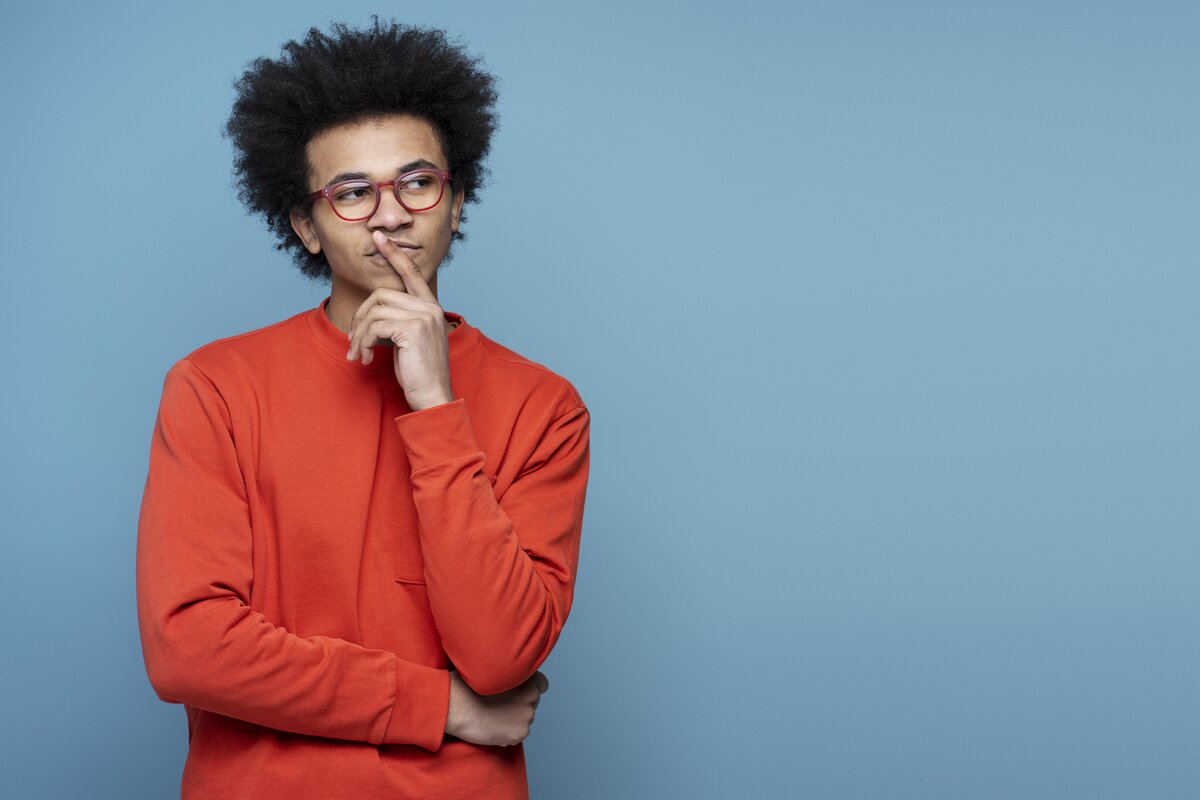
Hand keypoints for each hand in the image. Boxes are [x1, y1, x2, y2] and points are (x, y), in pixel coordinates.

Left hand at [347, 232, 453, 409]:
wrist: (433, 397)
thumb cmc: (420, 373)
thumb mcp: (410, 341)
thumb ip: (399, 321)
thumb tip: (372, 315)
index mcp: (432, 308)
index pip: (412, 273)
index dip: (395, 254)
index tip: (380, 238)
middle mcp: (430, 308)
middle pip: (380, 295)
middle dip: (360, 318)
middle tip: (354, 343)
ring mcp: (423, 317)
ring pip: (374, 311)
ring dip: (359, 335)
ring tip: (359, 355)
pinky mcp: (413, 329)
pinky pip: (375, 326)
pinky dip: (364, 342)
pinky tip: (367, 358)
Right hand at [445, 671, 548, 746]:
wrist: (454, 705)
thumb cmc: (465, 684)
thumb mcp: (489, 670)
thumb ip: (506, 673)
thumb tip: (507, 674)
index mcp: (526, 677)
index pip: (542, 684)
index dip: (530, 688)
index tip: (519, 693)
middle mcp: (531, 696)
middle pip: (531, 704)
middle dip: (519, 705)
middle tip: (498, 706)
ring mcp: (527, 716)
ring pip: (524, 720)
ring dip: (512, 720)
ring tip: (491, 717)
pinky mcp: (520, 734)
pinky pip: (516, 735)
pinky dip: (506, 734)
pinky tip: (490, 728)